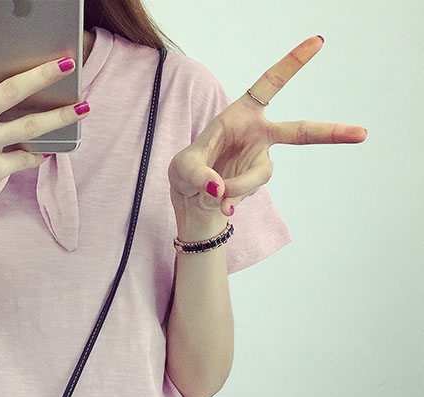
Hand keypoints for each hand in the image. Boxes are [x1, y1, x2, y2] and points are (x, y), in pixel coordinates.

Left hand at [168, 36, 367, 219]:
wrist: (190, 200)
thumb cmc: (187, 171)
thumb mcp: (183, 167)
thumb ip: (199, 175)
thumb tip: (220, 192)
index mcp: (242, 114)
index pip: (270, 84)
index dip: (293, 63)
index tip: (318, 41)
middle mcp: (258, 135)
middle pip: (300, 132)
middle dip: (331, 133)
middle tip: (362, 135)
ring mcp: (259, 161)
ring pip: (260, 174)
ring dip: (239, 186)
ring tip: (216, 194)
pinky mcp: (255, 184)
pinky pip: (247, 192)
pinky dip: (232, 200)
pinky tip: (221, 206)